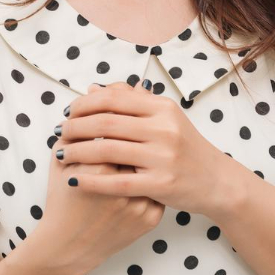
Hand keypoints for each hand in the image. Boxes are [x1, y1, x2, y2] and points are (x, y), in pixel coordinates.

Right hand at [31, 81, 166, 274]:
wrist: (68, 248)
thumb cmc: (60, 201)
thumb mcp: (59, 162)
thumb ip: (76, 126)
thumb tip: (97, 90)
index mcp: (100, 169)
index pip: (119, 129)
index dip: (120, 117)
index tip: (121, 111)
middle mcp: (125, 187)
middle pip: (141, 144)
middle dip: (137, 130)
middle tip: (134, 122)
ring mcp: (141, 206)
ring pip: (153, 164)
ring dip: (149, 150)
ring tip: (142, 142)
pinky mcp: (151, 219)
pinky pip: (159, 186)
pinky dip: (153, 174)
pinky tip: (148, 167)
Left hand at [57, 79, 235, 216]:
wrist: (216, 181)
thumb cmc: (185, 148)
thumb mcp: (166, 118)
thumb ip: (132, 103)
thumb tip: (92, 89)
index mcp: (163, 108)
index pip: (113, 99)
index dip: (83, 104)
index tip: (67, 112)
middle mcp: (164, 129)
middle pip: (106, 123)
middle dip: (75, 127)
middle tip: (58, 133)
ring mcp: (163, 157)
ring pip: (107, 151)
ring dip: (77, 152)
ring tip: (61, 154)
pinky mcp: (161, 184)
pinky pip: (117, 182)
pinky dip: (91, 180)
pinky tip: (75, 180)